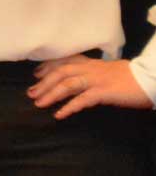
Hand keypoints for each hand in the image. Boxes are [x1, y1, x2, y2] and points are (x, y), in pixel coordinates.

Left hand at [28, 54, 153, 119]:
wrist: (151, 79)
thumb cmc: (132, 77)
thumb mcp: (109, 71)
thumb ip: (94, 72)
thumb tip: (80, 79)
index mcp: (92, 63)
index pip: (64, 61)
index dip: (48, 67)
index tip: (36, 74)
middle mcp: (91, 69)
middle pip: (61, 73)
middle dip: (44, 83)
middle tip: (31, 93)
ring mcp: (97, 80)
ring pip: (67, 84)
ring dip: (51, 94)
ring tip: (38, 103)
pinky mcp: (104, 92)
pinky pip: (82, 100)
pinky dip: (69, 107)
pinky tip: (59, 115)